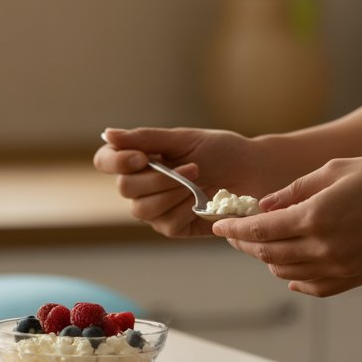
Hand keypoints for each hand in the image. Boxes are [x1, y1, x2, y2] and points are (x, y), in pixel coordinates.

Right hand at [95, 127, 276, 238]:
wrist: (255, 171)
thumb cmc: (221, 151)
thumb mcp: (183, 139)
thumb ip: (145, 138)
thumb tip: (107, 134)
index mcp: (138, 160)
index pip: (106, 161)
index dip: (117, 161)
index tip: (143, 157)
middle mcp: (142, 186)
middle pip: (124, 188)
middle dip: (157, 179)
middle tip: (190, 168)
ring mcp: (156, 209)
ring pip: (142, 210)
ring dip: (171, 194)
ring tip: (198, 181)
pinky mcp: (175, 227)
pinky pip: (166, 224)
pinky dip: (184, 210)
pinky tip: (203, 201)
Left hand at [212, 154, 361, 296]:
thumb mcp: (333, 171)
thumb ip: (293, 191)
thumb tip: (264, 206)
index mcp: (315, 217)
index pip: (259, 230)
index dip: (233, 228)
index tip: (218, 225)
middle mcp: (324, 247)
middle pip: (268, 253)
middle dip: (246, 244)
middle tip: (235, 234)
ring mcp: (340, 267)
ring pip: (287, 272)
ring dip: (268, 260)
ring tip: (263, 245)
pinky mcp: (355, 277)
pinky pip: (314, 287)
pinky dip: (295, 281)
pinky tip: (289, 271)